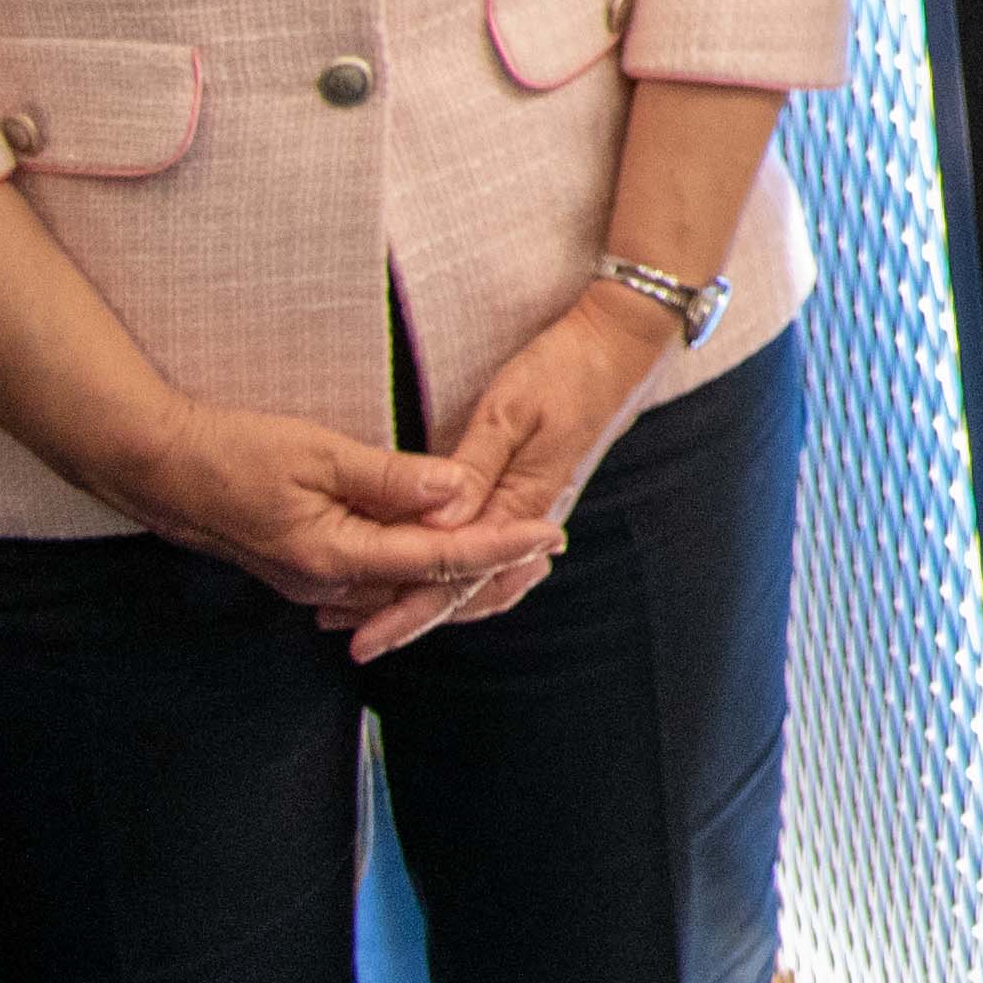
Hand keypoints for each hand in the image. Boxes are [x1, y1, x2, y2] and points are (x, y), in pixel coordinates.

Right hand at [112, 403, 553, 654]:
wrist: (155, 467)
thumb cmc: (232, 451)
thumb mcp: (319, 453)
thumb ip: (391, 478)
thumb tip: (460, 493)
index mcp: (334, 557)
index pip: (438, 560)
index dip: (499, 547)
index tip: (550, 533)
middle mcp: (326, 584)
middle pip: (425, 585)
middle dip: (490, 567)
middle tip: (550, 546)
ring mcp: (311, 582)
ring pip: (400, 586)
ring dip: (456, 569)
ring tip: (515, 549)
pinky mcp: (302, 568)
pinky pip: (372, 577)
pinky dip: (415, 565)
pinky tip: (444, 547)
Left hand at [345, 285, 675, 654]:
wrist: (622, 344)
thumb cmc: (564, 368)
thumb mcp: (509, 410)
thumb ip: (471, 469)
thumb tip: (434, 525)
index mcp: (523, 504)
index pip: (459, 576)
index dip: (408, 611)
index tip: (365, 637)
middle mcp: (532, 519)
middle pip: (472, 590)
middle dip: (415, 617)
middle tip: (359, 638)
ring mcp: (537, 508)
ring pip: (489, 579)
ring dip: (440, 602)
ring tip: (386, 614)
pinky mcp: (537, 493)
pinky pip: (500, 556)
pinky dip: (471, 579)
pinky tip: (446, 577)